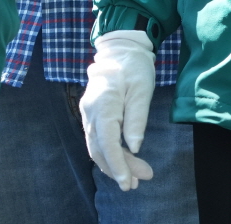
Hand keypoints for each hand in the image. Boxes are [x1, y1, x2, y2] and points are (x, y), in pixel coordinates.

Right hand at [80, 30, 155, 191]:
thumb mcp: (142, 89)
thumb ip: (136, 119)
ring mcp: (88, 113)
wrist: (121, 49)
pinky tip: (124, 162)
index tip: (127, 182)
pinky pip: (98, 139)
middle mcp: (90, 111)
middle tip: (139, 181)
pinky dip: (110, 153)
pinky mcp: (92, 115)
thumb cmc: (134, 67)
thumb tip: (134, 148)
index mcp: (102, 103)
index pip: (107, 142)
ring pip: (97, 146)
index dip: (117, 164)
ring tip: (134, 178)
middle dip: (118, 168)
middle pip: (100, 148)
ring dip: (114, 164)